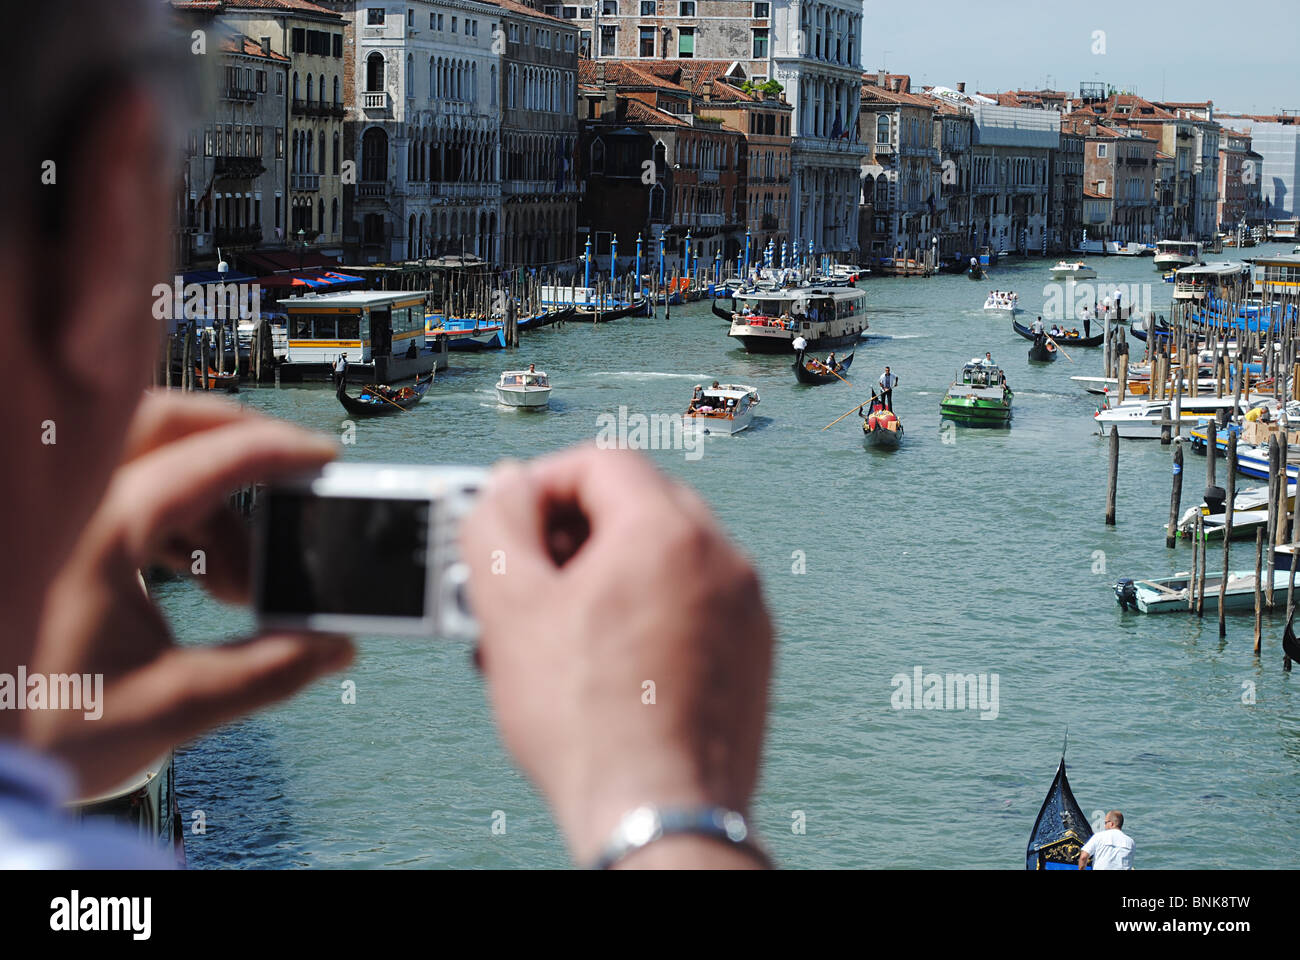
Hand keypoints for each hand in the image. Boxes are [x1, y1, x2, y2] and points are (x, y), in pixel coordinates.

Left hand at [24, 391, 353, 796]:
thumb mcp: (169, 706)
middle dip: (235, 441)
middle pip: (163, 424)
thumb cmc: (41, 731)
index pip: (206, 461)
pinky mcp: (47, 545)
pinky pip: (117, 492)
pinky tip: (190, 570)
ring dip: (205, 497)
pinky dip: (168, 513)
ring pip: (143, 459)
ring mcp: (53, 523)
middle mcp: (69, 511)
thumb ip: (264, 671)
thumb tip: (329, 647)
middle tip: (284, 477)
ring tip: (235, 577)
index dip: (276, 452)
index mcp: (98, 535)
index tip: (320, 458)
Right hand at [460, 447, 772, 865]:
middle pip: (633, 507)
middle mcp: (721, 557)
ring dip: (599, 580)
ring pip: (660, 560)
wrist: (660, 815)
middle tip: (522, 577)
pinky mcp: (750, 653)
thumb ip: (497, 524)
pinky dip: (641, 614)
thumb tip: (505, 486)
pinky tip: (596, 662)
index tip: (508, 520)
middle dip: (567, 536)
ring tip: (549, 632)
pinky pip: (688, 605)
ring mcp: (744, 607)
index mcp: (669, 530)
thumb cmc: (590, 724)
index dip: (541, 482)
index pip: (599, 462)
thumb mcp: (512, 608)